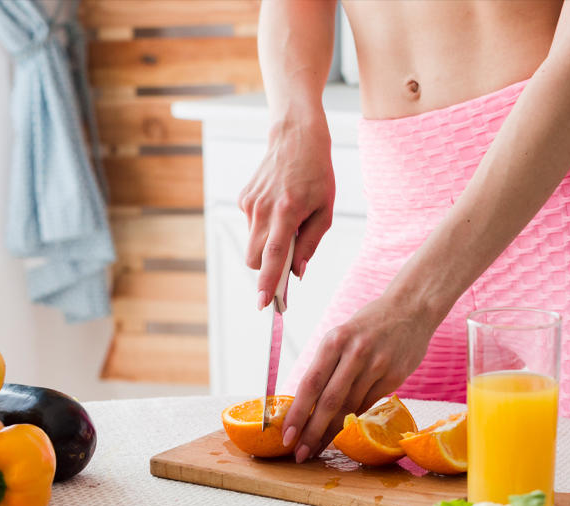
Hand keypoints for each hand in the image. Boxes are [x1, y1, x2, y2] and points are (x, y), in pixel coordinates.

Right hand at [238, 116, 334, 308]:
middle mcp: (263, 209)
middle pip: (255, 258)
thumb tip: (298, 272)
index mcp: (287, 212)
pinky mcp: (244, 198)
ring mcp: (250, 203)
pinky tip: (279, 206)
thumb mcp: (325, 210)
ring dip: (267, 245)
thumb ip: (311, 242)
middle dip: (266, 268)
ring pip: (252, 243)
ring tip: (288, 222)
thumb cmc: (317, 174)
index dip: (267, 282)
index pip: (274, 255)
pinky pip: (252, 226)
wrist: (295, 137)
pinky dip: (264, 227)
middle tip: (287, 265)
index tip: (263, 303)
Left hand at [282, 293, 438, 462]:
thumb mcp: (342, 336)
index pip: (310, 383)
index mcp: (334, 340)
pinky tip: (340, 434)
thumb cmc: (369, 326)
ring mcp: (377, 365)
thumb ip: (327, 366)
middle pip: (328, 400)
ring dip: (330, 432)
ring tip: (315, 450)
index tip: (286, 435)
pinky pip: (368, 405)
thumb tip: (305, 404)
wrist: (411, 308)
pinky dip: (352, 421)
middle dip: (311, 431)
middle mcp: (354, 353)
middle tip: (298, 453)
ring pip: (349, 407)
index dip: (297, 413)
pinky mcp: (394, 376)